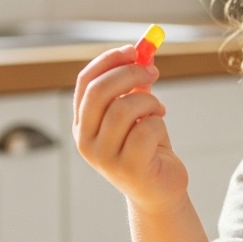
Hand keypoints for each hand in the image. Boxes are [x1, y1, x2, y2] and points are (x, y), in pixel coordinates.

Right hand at [73, 45, 188, 210]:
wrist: (158, 192)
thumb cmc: (146, 148)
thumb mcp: (137, 112)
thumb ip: (135, 84)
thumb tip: (144, 50)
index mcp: (82, 124)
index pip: (85, 82)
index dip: (109, 61)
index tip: (133, 50)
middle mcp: (85, 141)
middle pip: (99, 92)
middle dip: (130, 74)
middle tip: (153, 71)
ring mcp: (104, 157)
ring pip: (124, 109)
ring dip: (149, 102)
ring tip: (159, 110)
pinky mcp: (127, 169)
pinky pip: (145, 130)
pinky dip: (158, 124)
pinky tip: (160, 135)